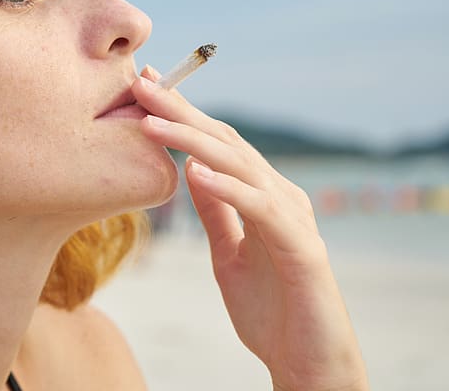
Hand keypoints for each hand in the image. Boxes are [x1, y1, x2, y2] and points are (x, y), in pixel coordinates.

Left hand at [132, 68, 368, 390]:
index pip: (217, 144)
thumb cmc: (271, 309)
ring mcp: (293, 218)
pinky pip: (261, 210)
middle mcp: (280, 195)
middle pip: (225, 143)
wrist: (308, 363)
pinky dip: (228, 189)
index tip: (145, 86)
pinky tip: (195, 172)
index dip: (182, 113)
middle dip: (181, 112)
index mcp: (262, 194)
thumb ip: (215, 211)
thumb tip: (190, 169)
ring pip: (241, 166)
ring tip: (153, 122)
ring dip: (193, 141)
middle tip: (141, 84)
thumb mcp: (228, 253)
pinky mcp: (302, 248)